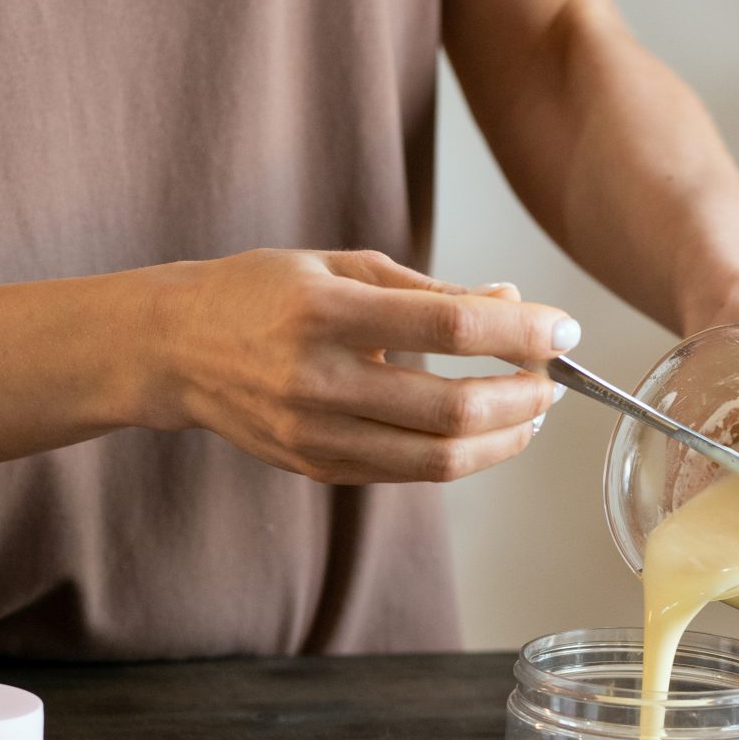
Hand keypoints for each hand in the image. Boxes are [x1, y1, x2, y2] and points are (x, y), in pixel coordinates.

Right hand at [153, 249, 574, 484]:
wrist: (174, 348)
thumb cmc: (263, 294)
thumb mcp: (344, 265)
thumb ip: (432, 289)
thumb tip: (513, 306)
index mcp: (328, 312)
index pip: (452, 327)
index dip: (522, 333)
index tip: (564, 332)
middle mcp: (320, 380)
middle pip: (454, 408)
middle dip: (525, 398)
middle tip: (554, 382)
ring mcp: (316, 435)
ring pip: (439, 459)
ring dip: (504, 439)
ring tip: (531, 413)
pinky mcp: (317, 469)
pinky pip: (409, 473)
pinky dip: (460, 455)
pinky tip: (484, 432)